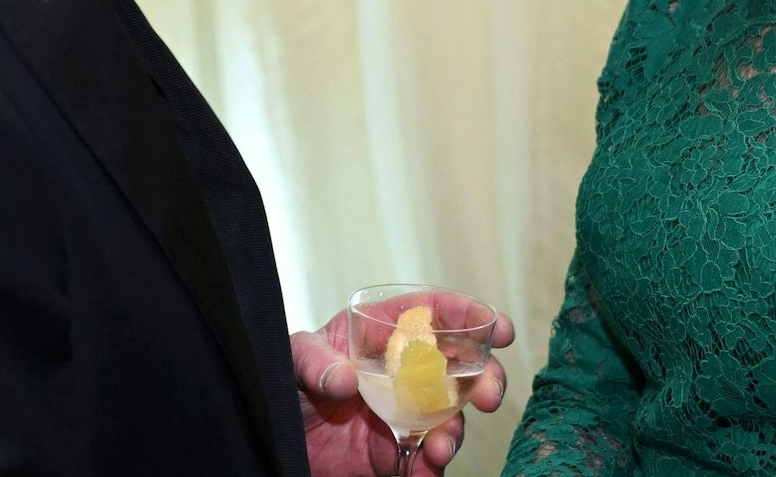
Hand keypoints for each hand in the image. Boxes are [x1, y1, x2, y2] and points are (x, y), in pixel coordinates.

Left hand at [293, 306, 515, 476]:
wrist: (278, 445)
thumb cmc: (287, 388)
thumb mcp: (292, 360)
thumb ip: (314, 361)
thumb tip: (345, 379)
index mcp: (383, 334)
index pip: (433, 313)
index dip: (468, 315)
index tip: (497, 328)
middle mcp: (404, 371)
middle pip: (460, 366)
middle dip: (485, 377)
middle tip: (487, 394)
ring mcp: (406, 413)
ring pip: (452, 416)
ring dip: (456, 430)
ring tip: (441, 446)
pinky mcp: (399, 452)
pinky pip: (427, 459)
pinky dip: (432, 465)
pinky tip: (426, 466)